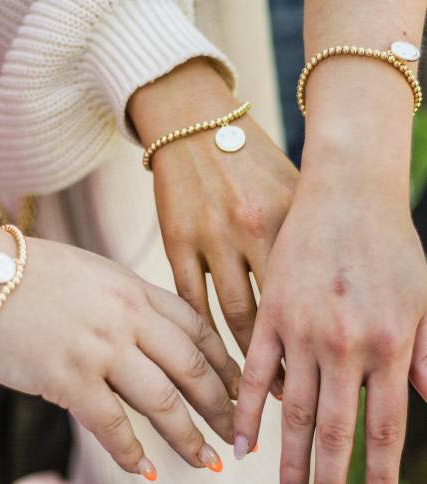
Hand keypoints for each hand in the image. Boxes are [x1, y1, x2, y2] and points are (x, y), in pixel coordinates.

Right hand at [0, 217, 241, 479]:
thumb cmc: (34, 272)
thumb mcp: (96, 274)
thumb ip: (129, 301)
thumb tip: (154, 335)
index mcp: (136, 290)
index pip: (197, 328)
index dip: (224, 360)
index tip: (239, 384)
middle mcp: (127, 318)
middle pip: (191, 366)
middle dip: (220, 403)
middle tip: (237, 428)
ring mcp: (99, 348)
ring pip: (162, 400)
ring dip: (189, 437)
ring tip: (209, 461)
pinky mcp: (66, 378)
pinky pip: (111, 424)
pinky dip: (131, 453)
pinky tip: (146, 470)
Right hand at [129, 59, 297, 361]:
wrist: (196, 124)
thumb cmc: (252, 161)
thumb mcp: (292, 188)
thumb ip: (310, 237)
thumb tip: (327, 298)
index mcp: (291, 217)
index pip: (311, 295)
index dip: (317, 343)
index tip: (323, 377)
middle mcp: (254, 228)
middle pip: (274, 313)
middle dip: (284, 362)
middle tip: (293, 399)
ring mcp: (212, 235)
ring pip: (231, 313)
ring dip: (243, 356)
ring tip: (252, 385)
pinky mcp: (177, 239)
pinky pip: (191, 298)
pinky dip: (202, 330)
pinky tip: (210, 353)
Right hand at [234, 160, 426, 482]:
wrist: (346, 193)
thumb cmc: (387, 241)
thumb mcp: (422, 296)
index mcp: (388, 344)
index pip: (384, 427)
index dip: (378, 473)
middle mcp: (344, 345)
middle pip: (334, 429)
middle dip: (329, 478)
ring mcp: (302, 330)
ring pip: (294, 409)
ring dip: (290, 456)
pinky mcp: (270, 312)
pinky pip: (256, 370)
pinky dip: (248, 408)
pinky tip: (240, 439)